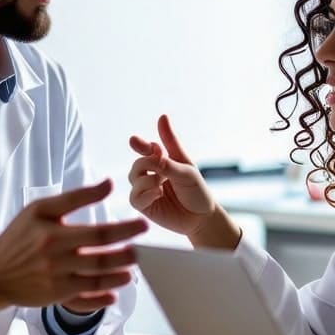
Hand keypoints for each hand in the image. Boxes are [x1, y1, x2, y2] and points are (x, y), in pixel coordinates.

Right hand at [0, 179, 146, 318]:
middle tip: (142, 249)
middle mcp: (56, 259)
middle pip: (101, 258)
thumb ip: (76, 197)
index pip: (98, 232)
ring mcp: (56, 280)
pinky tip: (114, 295)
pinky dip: (100, 300)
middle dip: (126, 254)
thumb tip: (108, 183)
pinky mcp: (55, 297)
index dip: (124, 230)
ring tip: (132, 269)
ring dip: (118, 276)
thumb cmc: (19, 236)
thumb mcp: (40, 209)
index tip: (142, 225)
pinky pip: (83, 300)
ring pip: (95, 281)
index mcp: (54, 234)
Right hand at [128, 114, 240, 247]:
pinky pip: (134, 197)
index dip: (140, 145)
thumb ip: (169, 146)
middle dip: (148, 163)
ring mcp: (146, 190)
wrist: (201, 217)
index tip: (135, 141)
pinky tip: (159, 194)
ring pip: (133, 178)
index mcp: (162, 162)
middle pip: (138, 163)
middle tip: (162, 167)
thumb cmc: (196, 190)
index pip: (146, 149)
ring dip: (148, 179)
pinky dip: (146, 193)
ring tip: (163, 184)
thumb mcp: (185, 166)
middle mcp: (151, 174)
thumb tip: (162, 116)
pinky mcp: (144, 206)